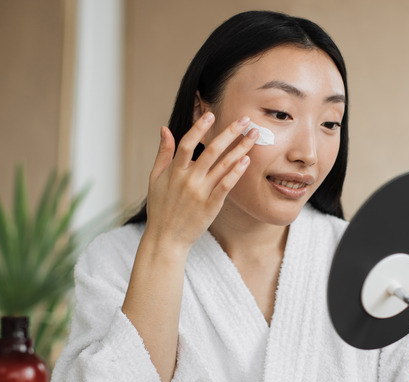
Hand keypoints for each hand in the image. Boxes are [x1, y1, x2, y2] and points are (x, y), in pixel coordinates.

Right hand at [144, 112, 256, 250]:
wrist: (166, 239)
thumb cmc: (160, 208)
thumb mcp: (155, 179)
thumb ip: (163, 153)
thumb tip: (165, 129)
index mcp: (174, 172)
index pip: (187, 144)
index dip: (199, 128)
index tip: (211, 114)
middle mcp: (188, 180)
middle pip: (211, 151)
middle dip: (230, 133)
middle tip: (245, 120)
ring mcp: (201, 193)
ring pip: (223, 166)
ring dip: (240, 148)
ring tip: (253, 136)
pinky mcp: (211, 206)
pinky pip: (226, 186)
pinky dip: (236, 172)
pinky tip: (247, 160)